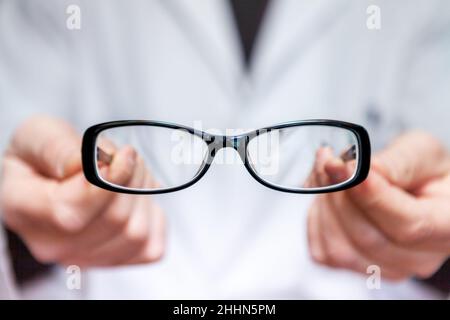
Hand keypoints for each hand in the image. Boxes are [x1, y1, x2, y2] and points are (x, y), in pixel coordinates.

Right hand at [0, 116, 164, 266]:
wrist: (47, 177)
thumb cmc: (42, 154)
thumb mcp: (39, 134)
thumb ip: (61, 148)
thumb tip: (93, 165)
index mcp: (23, 209)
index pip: (73, 211)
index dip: (109, 180)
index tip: (121, 153)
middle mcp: (51, 244)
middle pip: (114, 221)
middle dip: (132, 178)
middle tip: (126, 155)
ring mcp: (83, 257)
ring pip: (136, 234)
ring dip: (144, 193)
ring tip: (131, 171)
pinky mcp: (112, 259)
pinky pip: (150, 247)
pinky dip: (153, 216)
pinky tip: (137, 197)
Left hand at [307, 131, 449, 279]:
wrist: (413, 188)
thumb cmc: (423, 171)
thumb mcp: (421, 152)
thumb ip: (396, 161)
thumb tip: (360, 169)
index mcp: (447, 226)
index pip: (408, 225)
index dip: (371, 197)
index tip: (348, 166)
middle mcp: (420, 258)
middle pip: (368, 239)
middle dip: (340, 194)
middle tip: (330, 160)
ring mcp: (387, 267)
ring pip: (340, 249)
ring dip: (324, 205)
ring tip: (327, 172)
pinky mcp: (356, 265)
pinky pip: (323, 251)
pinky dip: (315, 219)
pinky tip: (325, 195)